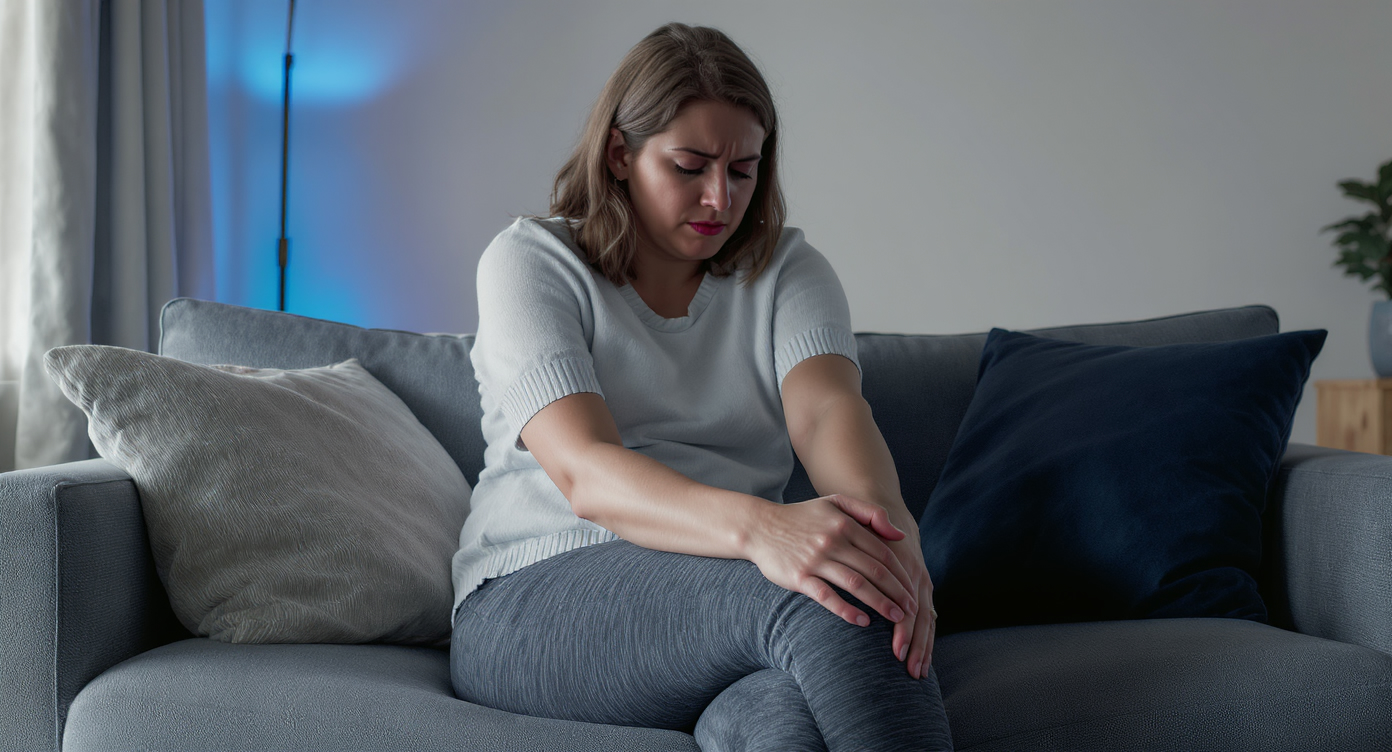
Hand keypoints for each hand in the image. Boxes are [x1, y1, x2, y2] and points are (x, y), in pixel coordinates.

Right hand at [745, 494, 918, 628]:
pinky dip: (848, 610)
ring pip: (857, 584)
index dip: (902, 574)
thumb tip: (899, 535)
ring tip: (897, 619)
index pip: (884, 553)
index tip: (913, 590)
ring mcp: (815, 560)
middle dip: (898, 593)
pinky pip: (828, 597)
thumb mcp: (835, 503)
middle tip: (911, 610)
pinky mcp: (799, 578)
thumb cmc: (801, 517)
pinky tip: (863, 622)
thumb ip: (869, 513)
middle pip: (875, 571)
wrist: (759, 526)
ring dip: (881, 604)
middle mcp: (833, 541)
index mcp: (845, 524)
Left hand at [883, 532, 936, 679]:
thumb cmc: (869, 527)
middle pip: (921, 619)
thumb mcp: (869, 527)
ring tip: (917, 672)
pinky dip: (924, 639)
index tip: (897, 653)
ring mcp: (923, 585)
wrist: (888, 513)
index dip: (904, 631)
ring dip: (923, 648)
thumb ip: (873, 535)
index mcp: (905, 566)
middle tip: (911, 671)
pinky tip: (920, 658)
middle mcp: (918, 578)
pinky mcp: (923, 589)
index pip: (909, 606)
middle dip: (917, 647)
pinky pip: (927, 618)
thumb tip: (885, 544)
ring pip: (927, 622)